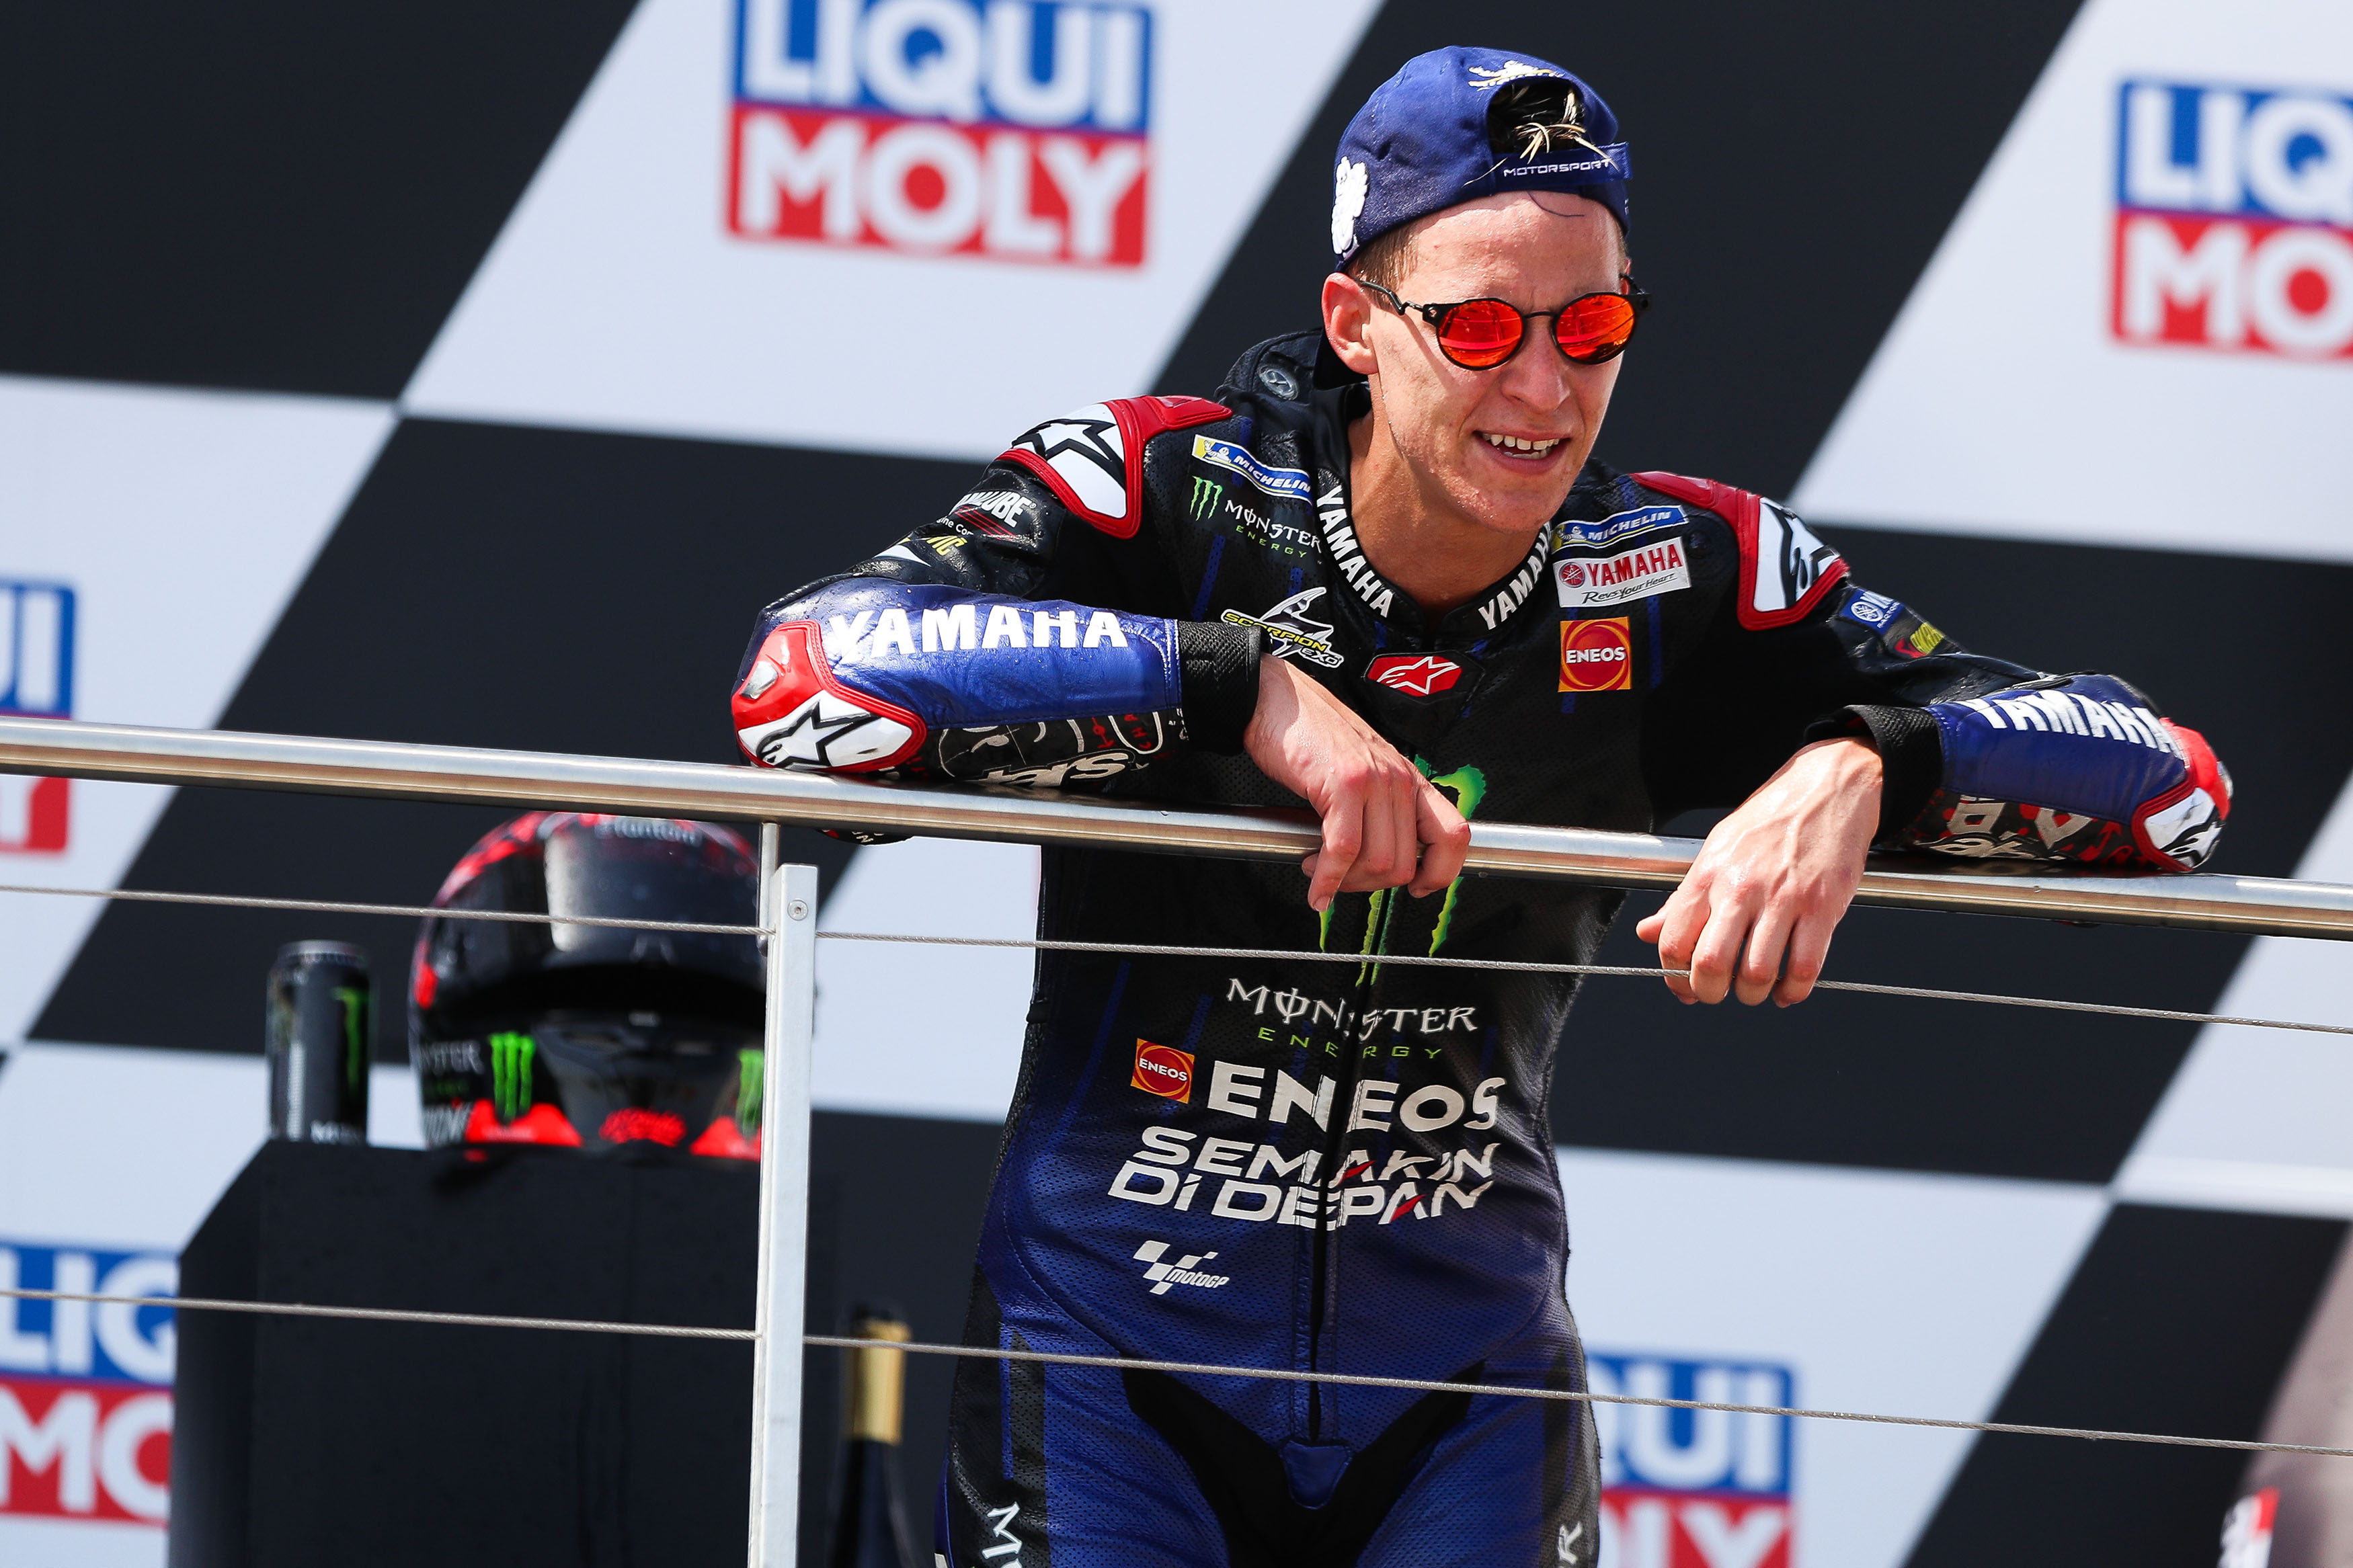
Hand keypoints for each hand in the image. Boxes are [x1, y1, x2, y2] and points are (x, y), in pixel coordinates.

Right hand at [1244, 656, 1470, 911]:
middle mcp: (1399, 779)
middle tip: (1342, 879)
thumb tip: (1376, 858)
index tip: (1418, 887)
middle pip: (1406, 862)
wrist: (1275, 697)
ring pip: (1379, 862)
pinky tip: (1315, 886)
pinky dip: (1327, 879)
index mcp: (1409, 778)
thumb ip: (1377, 807)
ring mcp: (1374, 780)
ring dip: (1346, 882)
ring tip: (1320, 869)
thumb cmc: (1310, 733)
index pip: (1453, 834)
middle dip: (1370, 885)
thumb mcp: (1360, 769)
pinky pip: (1344, 850)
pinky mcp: (1343, 783)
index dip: (1442, 872)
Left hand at [1634, 738, 1882, 1006]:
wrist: (1829, 787)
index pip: (1674, 940)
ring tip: (1754, 991)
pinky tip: (1788, 991)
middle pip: (1711, 964)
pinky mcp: (1823, 906)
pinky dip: (1793, 991)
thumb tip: (1647, 932)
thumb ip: (1682, 898)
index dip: (1674, 976)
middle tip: (1718, 993)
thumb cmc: (1770, 820)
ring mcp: (1784, 898)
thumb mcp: (1715, 848)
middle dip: (1710, 992)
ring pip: (1757, 973)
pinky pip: (1804, 967)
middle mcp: (1741, 887)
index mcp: (1709, 874)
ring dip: (1752, 994)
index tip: (1685, 987)